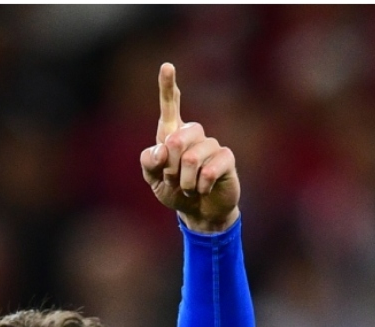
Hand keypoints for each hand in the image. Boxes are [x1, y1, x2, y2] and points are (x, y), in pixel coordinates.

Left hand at [139, 63, 240, 233]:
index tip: (167, 66)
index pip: (169, 106)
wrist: (199, 212)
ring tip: (189, 189)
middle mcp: (193, 134)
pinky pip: (208, 170)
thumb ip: (149, 162)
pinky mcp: (226, 158)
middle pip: (176, 139)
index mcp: (172, 134)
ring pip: (191, 159)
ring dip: (185, 182)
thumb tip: (162, 150)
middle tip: (173, 181)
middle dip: (169, 167)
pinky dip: (201, 186)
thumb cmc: (175, 191)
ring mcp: (211, 144)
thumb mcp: (153, 180)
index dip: (167, 86)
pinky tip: (203, 189)